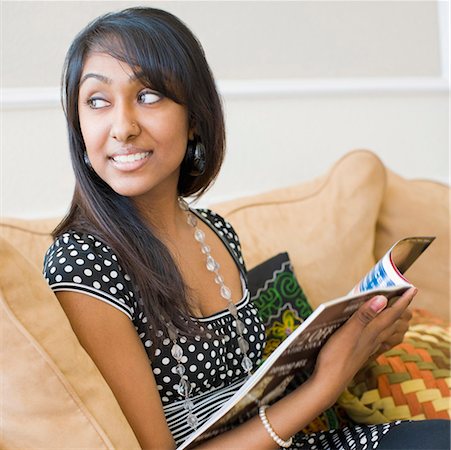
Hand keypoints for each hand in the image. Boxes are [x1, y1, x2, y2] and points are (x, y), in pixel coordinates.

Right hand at [311, 287, 417, 401]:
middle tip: (404, 296)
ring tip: (394, 310)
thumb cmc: (336, 357)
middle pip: (393, 322)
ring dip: (393, 319)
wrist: (329, 382)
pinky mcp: (361, 353)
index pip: (392, 313)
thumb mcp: (348, 332)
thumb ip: (364, 315)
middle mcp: (374, 339)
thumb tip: (382, 298)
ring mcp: (368, 347)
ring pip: (387, 331)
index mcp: (372, 332)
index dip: (403, 301)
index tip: (411, 289)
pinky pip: (378, 339)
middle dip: (401, 308)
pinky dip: (383, 331)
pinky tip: (378, 333)